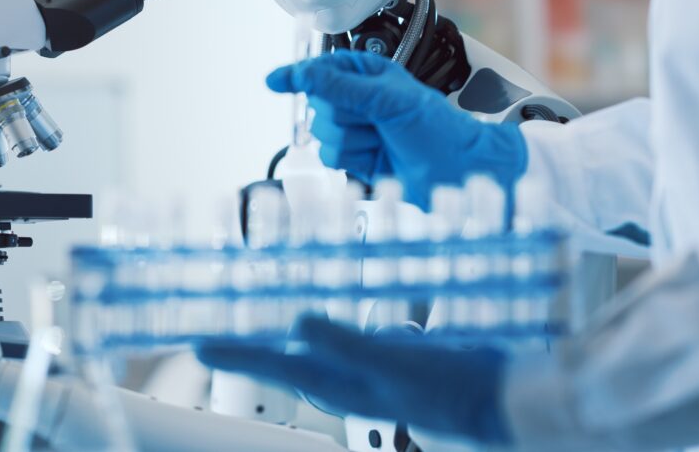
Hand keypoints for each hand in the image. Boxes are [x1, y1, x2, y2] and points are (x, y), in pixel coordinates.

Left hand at [197, 315, 511, 444]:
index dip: (235, 354)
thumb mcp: (389, 362)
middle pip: (285, 358)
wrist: (500, 396)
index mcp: (337, 382)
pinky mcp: (389, 356)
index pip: (273, 364)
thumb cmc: (447, 387)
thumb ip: (343, 342)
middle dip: (253, 342)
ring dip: (289, 329)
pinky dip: (334, 320)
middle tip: (222, 328)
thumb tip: (296, 323)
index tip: (198, 345)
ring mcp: (367, 367)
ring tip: (264, 310)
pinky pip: (349, 336)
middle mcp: (345, 377)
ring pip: (315, 346)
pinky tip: (337, 302)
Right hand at [267, 51, 526, 208]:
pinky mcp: (355, 156)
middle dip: (346, 117)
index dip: (300, 75)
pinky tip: (378, 156)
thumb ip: (341, 86)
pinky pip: (330, 157)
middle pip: (319, 106)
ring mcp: (356, 129)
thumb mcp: (388, 99)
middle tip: (375, 120)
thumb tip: (304, 75)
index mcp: (368, 75)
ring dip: (354, 141)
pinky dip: (354, 159)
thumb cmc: (438, 129)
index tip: (276, 80)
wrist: (458, 170)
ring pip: (323, 134)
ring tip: (383, 140)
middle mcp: (359, 100)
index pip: (322, 70)